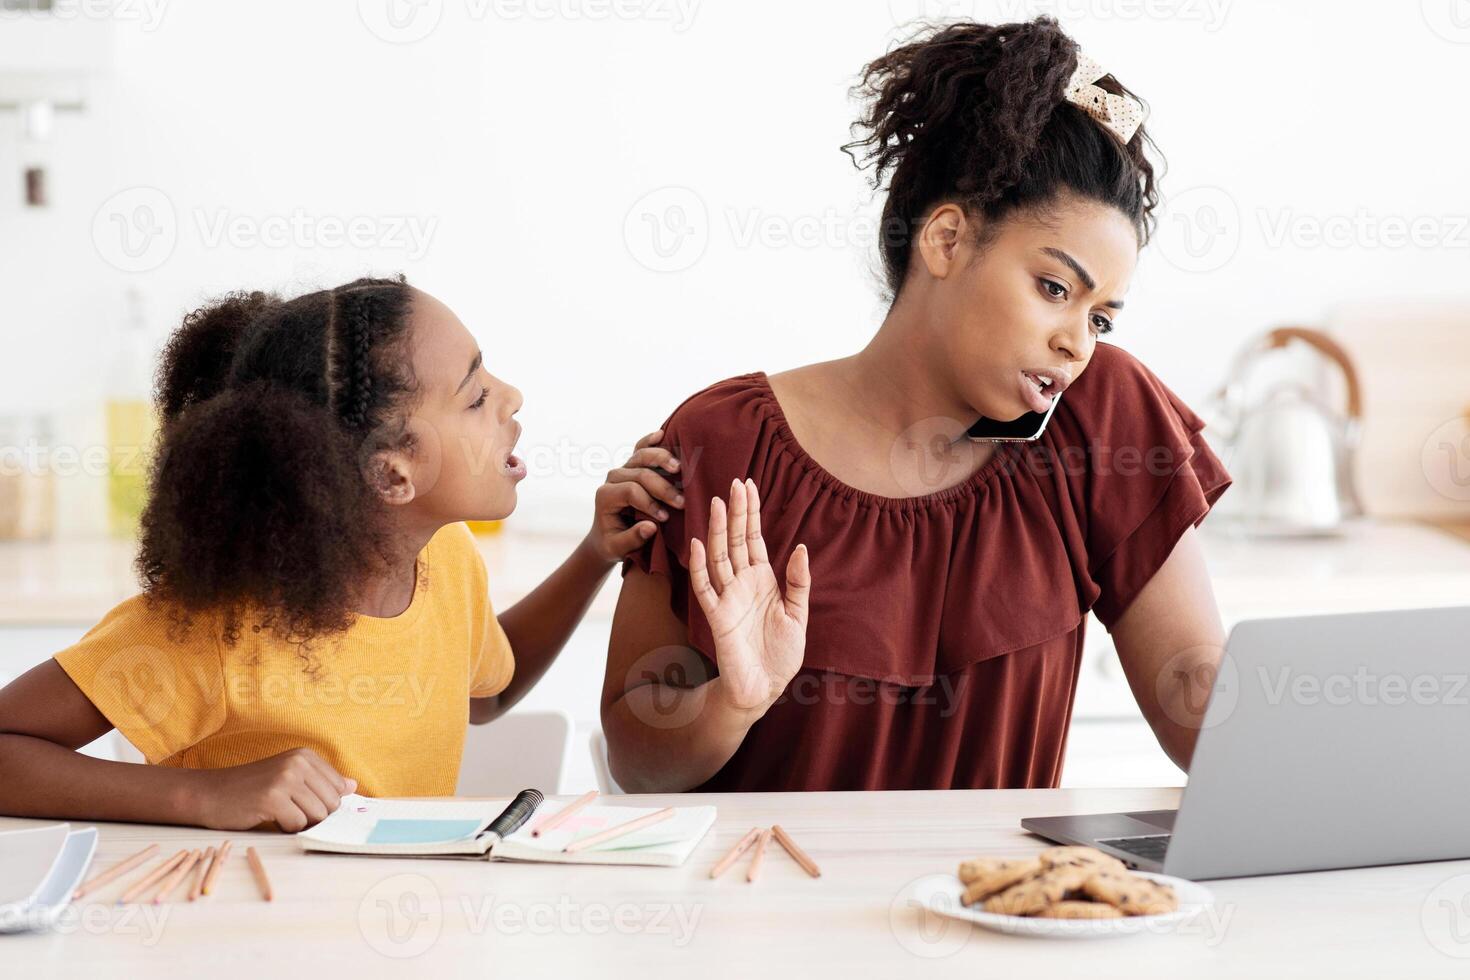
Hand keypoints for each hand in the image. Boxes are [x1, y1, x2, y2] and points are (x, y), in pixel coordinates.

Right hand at [193, 747, 356, 831]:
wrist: (209, 793)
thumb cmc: (251, 789)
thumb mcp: (288, 778)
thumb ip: (321, 781)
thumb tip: (352, 786)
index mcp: (305, 756)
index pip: (339, 790)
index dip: (322, 804)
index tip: (300, 802)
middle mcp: (298, 763)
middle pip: (331, 805)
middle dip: (312, 815)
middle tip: (286, 809)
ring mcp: (285, 779)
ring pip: (317, 816)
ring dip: (298, 822)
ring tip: (276, 811)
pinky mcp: (272, 798)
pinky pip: (297, 825)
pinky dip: (284, 828)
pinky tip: (267, 817)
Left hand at [584, 429, 684, 562]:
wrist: (606, 537)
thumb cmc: (613, 543)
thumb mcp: (618, 548)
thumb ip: (632, 538)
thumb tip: (651, 526)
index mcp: (606, 496)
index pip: (631, 491)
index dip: (650, 502)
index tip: (665, 517)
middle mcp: (612, 478)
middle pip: (640, 473)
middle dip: (663, 487)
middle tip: (681, 502)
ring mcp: (623, 469)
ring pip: (641, 456)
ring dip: (662, 459)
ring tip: (679, 468)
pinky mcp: (632, 466)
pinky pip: (640, 449)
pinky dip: (650, 441)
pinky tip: (662, 434)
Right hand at [689, 478, 811, 711]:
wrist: (765, 687)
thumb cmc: (781, 654)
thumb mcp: (798, 615)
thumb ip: (798, 582)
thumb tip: (799, 547)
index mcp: (763, 580)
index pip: (755, 539)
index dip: (752, 513)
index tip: (749, 486)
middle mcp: (742, 583)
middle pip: (737, 540)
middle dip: (737, 512)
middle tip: (735, 482)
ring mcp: (727, 598)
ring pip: (720, 556)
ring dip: (719, 530)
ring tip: (719, 503)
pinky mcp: (716, 616)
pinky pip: (705, 587)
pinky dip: (700, 566)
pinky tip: (698, 543)